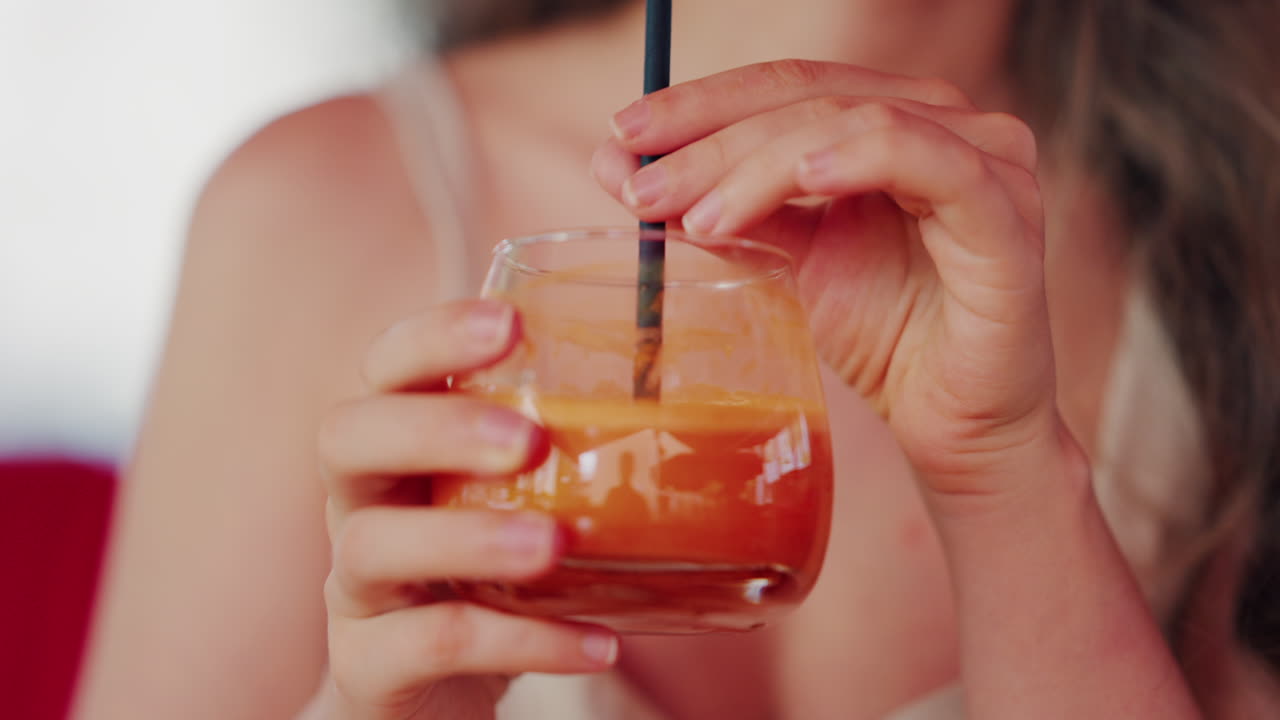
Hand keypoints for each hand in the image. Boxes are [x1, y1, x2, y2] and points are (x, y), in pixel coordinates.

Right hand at [315, 299, 617, 718]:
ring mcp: (356, 588)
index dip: (432, 337)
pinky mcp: (369, 666)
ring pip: (372, 545)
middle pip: (347, 437)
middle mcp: (361, 504)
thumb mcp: (520, 508)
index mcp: (399, 447)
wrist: (436, 694)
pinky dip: (521, 643)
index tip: (510, 322)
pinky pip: (431, 645)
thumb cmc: (493, 577)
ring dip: (469, 539)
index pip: (385, 367)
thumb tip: (706, 408)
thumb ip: (569, 460)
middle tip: (528, 439)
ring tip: (555, 546)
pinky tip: (598, 644)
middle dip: (436, 427)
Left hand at [592, 60, 1073, 502]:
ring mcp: (986, 159)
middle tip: (641, 187)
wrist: (955, 425)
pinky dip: (860, 159)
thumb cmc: (884, 336)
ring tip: (700, 217)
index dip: (702, 104)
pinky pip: (932, 162)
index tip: (622, 137)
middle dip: (714, 139)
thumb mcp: (788, 259)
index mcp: (893, 122)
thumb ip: (721, 207)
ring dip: (761, 164)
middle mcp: (946, 122)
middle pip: (812, 97)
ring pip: (856, 121)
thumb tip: (618, 168)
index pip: (787, 86)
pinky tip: (802, 179)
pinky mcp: (1008, 212)